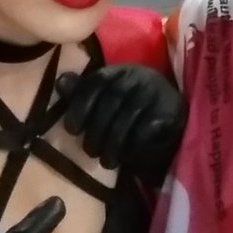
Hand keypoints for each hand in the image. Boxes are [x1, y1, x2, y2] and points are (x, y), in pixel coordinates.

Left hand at [56, 65, 186, 185]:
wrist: (172, 114)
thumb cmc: (132, 106)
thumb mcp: (107, 96)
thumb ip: (83, 91)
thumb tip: (60, 84)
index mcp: (119, 71)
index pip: (95, 82)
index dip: (80, 106)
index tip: (71, 130)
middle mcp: (138, 77)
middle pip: (110, 104)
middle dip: (96, 132)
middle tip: (90, 151)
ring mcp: (155, 93)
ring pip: (126, 119)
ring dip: (112, 145)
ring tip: (106, 162)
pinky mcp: (169, 111)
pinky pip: (145, 131)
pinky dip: (132, 147)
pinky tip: (127, 158)